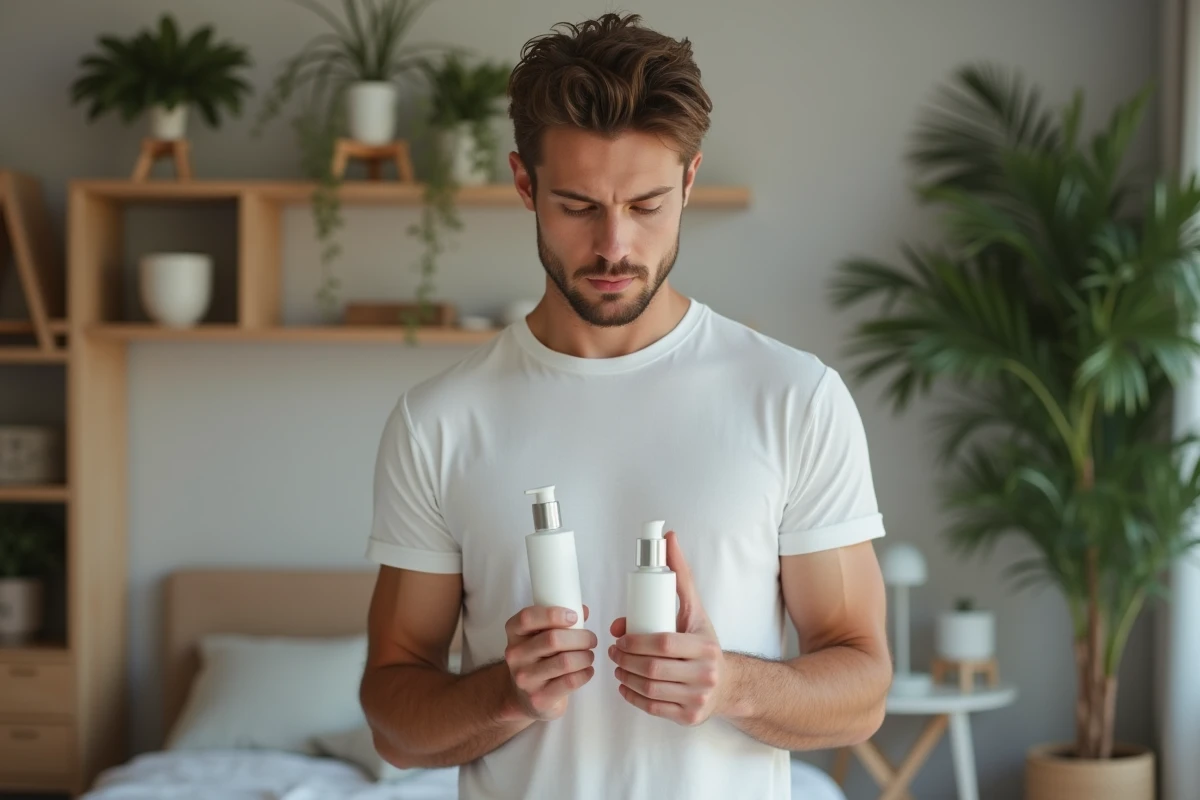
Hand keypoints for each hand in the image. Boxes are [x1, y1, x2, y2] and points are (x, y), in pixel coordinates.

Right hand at [503, 604, 596, 721]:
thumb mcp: (540, 636)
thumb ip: (559, 620)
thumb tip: (583, 610)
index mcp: (514, 633)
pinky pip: (570, 681)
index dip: (553, 614)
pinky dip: (585, 674)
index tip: (574, 617)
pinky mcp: (539, 698)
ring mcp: (526, 679)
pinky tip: (587, 670)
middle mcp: (515, 655)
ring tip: (589, 656)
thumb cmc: (537, 658)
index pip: (528, 618)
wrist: (522, 696)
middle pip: (553, 639)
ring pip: (565, 662)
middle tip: (591, 639)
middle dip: (581, 637)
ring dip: (585, 656)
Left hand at [609, 531, 725, 725]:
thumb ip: (680, 576)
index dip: (635, 641)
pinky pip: (654, 708)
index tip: (619, 637)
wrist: (728, 684)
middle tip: (613, 652)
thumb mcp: (695, 610)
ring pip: (651, 689)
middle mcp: (705, 675)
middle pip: (653, 668)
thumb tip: (668, 537)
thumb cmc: (703, 643)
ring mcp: (698, 699)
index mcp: (704, 647)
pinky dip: (634, 697)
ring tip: (617, 666)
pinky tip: (626, 686)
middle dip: (626, 660)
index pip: (663, 644)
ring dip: (626, 678)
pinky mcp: (689, 717)